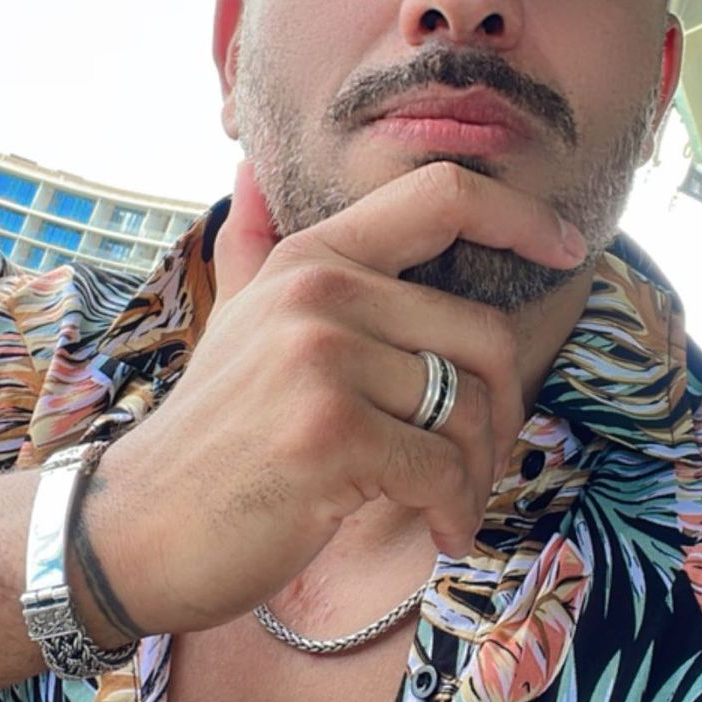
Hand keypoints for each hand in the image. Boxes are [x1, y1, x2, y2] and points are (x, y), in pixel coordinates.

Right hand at [83, 159, 585, 638]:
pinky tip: (435, 532)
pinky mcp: (330, 435)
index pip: (443, 195)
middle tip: (476, 468)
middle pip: (485, 336)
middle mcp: (319, 293)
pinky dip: (454, 512)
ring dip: (477, 476)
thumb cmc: (210, 437)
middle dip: (501, 416)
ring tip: (448, 506)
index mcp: (311, 258)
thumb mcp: (232, 322)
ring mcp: (322, 361)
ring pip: (471, 410)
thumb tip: (247, 168)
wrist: (135, 532)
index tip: (566, 249)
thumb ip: (253, 245)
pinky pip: (444, 469)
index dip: (519, 215)